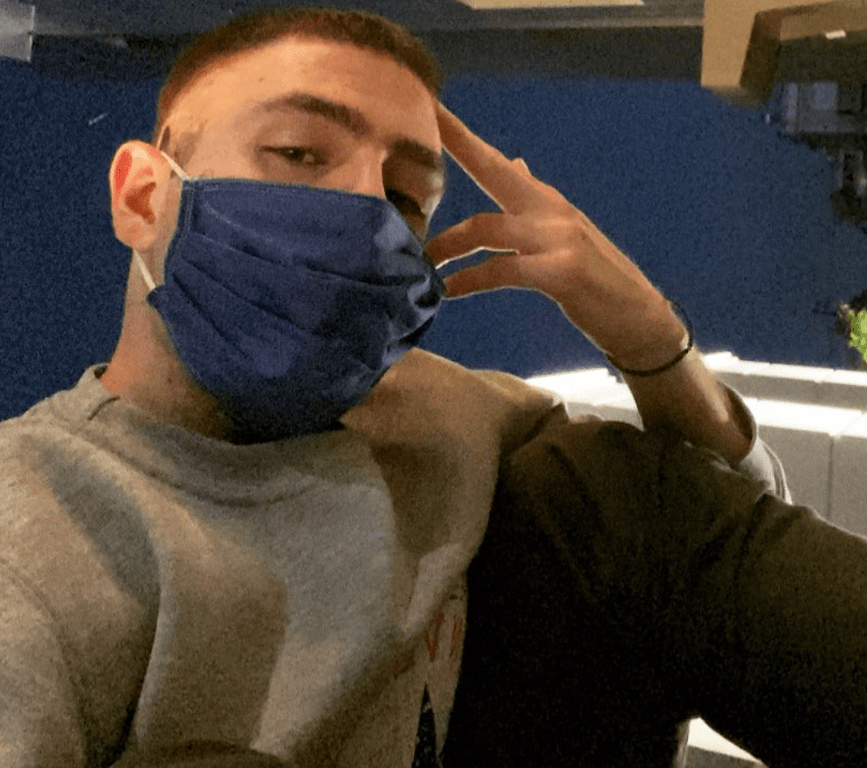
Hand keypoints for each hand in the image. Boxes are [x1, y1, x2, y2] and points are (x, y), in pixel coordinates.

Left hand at [426, 103, 686, 370]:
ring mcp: (560, 238)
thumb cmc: (595, 281)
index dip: (464, 137)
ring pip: (487, 227)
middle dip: (458, 146)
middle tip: (415, 131)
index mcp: (547, 202)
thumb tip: (515, 163)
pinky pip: (503, 270)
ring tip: (423, 263)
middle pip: (494, 171)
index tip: (432, 108)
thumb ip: (533, 201)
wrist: (640, 318)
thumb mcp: (562, 235)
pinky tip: (449, 292)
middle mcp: (552, 211)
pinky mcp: (564, 271)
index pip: (499, 162)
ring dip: (448, 245)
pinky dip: (470, 280)